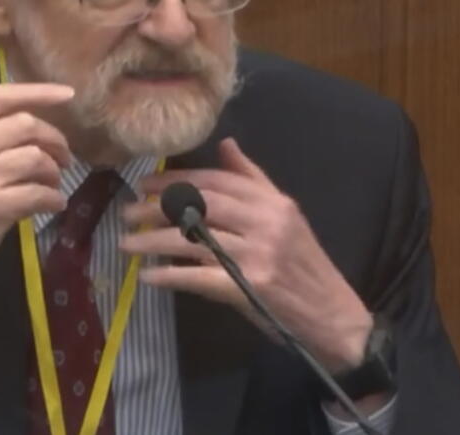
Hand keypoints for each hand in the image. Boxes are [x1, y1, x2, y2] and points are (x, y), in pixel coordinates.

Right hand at [0, 60, 73, 354]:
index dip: (38, 91)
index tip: (68, 95)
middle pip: (24, 125)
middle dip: (54, 139)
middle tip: (63, 157)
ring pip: (35, 158)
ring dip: (55, 172)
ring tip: (52, 184)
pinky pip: (39, 193)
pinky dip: (54, 199)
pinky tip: (53, 205)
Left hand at [119, 138, 372, 371]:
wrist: (333, 315)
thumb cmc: (303, 265)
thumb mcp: (285, 215)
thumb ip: (253, 180)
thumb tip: (225, 145)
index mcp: (273, 202)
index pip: (216, 181)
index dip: (176, 180)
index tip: (146, 184)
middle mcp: (265, 222)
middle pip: (201, 205)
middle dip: (158, 207)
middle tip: (128, 211)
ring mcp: (257, 255)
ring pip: (194, 239)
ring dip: (153, 241)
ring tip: (126, 244)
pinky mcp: (248, 287)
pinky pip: (199, 277)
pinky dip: (170, 275)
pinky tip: (148, 276)